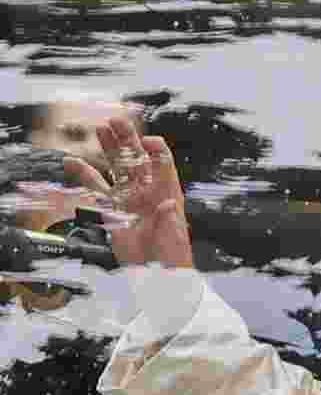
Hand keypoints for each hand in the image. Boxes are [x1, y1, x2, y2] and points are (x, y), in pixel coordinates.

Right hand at [63, 117, 192, 268]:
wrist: (156, 274)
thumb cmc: (172, 255)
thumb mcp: (173, 238)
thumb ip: (168, 221)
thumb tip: (169, 204)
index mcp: (167, 191)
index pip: (162, 163)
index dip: (157, 150)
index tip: (148, 142)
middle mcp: (147, 190)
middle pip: (136, 158)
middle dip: (127, 139)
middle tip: (117, 120)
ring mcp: (127, 197)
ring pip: (115, 167)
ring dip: (108, 149)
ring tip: (99, 129)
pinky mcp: (111, 210)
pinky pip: (95, 189)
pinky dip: (83, 175)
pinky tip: (73, 161)